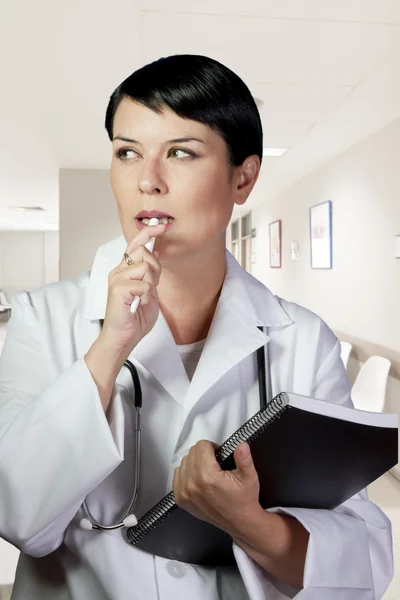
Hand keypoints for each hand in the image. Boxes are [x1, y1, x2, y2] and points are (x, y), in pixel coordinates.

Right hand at [100, 223, 166, 355]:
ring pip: (145, 267)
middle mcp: (118, 271)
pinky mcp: (118, 289)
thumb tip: (155, 253)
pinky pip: (143, 284)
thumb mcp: (149, 292)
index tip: (162, 226)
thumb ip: (151, 274)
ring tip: (142, 298)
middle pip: (144, 252)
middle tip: (151, 288)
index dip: (149, 233)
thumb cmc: (135, 317)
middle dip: (155, 269)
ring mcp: (116, 279)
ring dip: (151, 284)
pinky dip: (146, 295)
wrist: (124, 337)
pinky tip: (138, 303)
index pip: (136, 244)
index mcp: (125, 270)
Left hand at [173, 441, 259, 536]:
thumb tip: (241, 445)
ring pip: (184, 462)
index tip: (218, 455)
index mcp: (208, 477)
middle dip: (204, 454)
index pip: (201, 446)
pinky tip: (198, 479)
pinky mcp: (180, 499)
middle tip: (215, 464)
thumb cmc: (243, 499)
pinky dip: (186, 473)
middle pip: (192, 453)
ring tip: (207, 472)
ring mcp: (184, 493)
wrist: (240, 522)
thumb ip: (244, 459)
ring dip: (195, 463)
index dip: (212, 447)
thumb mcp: (249, 477)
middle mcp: (192, 485)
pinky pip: (177, 475)